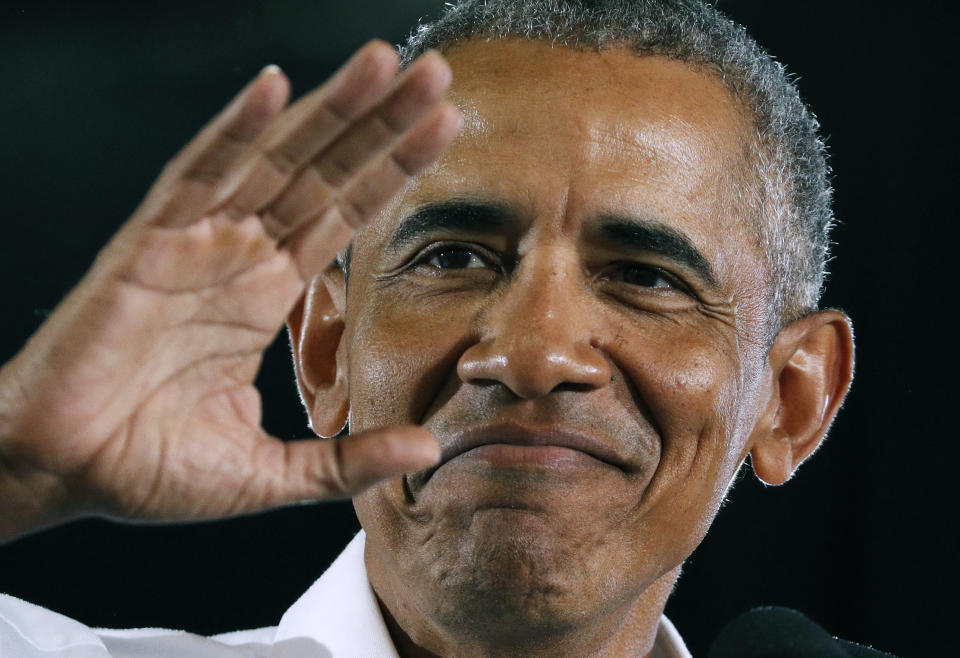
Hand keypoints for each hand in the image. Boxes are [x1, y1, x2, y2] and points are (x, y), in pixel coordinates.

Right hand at [0, 41, 457, 541]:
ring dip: (329, 110)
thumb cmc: (149, 468)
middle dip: (381, 123)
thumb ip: (348, 462)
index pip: (346, 215)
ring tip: (385, 63)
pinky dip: (231, 130)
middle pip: (325, 172)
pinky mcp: (146, 246)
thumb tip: (428, 448)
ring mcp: (196, 242)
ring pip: (273, 159)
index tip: (447, 131)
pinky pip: (194, 175)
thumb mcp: (269, 474)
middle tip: (437, 74)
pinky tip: (273, 87)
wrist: (63, 474)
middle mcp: (239, 254)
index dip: (395, 171)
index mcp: (267, 292)